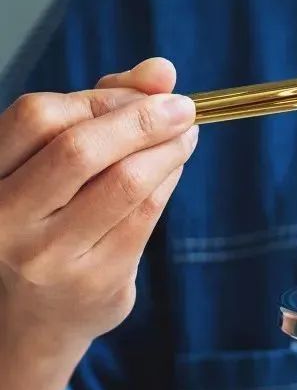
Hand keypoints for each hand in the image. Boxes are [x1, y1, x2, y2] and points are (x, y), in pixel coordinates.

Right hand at [0, 58, 196, 389]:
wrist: (32, 318)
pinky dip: (169, 180)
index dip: (101, 97)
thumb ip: (101, 109)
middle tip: (184, 108)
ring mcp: (48, 256)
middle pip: (80, 149)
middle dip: (143, 119)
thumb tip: (163, 70)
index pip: (37, 117)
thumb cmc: (45, 221)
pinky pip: (146, 215)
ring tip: (186, 134)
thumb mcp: (52, 164)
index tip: (146, 91)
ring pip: (124, 183)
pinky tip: (175, 167)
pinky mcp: (95, 280)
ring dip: (168, 149)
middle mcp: (6, 219)